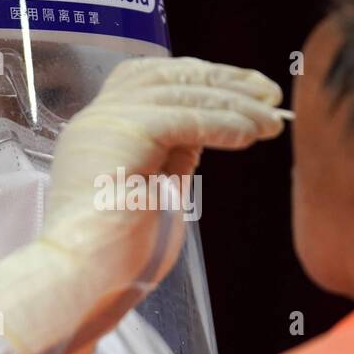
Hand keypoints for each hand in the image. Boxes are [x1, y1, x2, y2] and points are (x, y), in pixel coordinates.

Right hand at [0, 56, 284, 353]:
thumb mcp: (156, 190)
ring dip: (234, 104)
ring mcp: (107, 122)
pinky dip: (222, 122)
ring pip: (180, 92)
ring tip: (273, 121)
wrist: (81, 278)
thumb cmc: (116, 254)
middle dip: (224, 79)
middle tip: (271, 93)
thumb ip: (174, 156)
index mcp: (102, 129)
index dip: (201, 77)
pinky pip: (183, 117)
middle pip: (168, 75)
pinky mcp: (123, 135)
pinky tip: (250, 134)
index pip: (151, 79)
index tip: (247, 89)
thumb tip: (210, 127)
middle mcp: (100, 117)